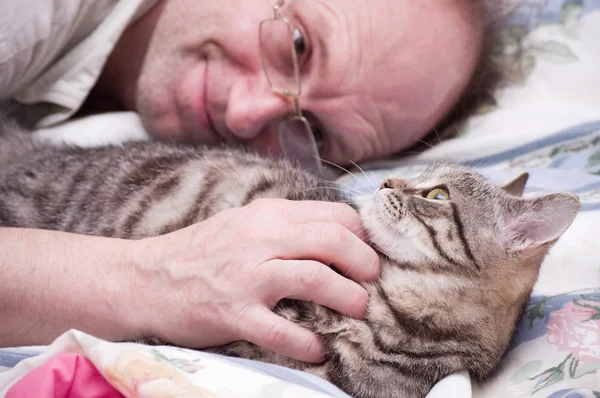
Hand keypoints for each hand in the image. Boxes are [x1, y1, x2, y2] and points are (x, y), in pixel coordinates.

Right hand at [130, 199, 379, 362]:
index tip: (369, 255)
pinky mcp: (233, 313)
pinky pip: (283, 331)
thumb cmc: (200, 253)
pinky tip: (317, 347)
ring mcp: (247, 276)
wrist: (144, 279)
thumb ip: (285, 227)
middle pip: (334, 241)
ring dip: (349, 298)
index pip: (335, 215)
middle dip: (365, 263)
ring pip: (316, 279)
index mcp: (267, 214)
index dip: (362, 237)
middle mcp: (260, 239)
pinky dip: (309, 343)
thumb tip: (334, 238)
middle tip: (372, 282)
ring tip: (358, 311)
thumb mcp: (243, 224)